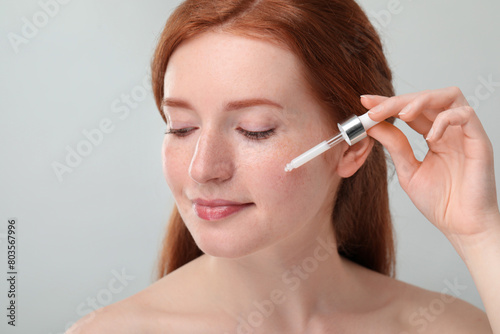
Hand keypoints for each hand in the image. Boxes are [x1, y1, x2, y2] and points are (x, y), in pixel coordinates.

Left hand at [361, 87, 499, 240]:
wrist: (461, 226)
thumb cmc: (440, 202)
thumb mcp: (408, 170)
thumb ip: (394, 145)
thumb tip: (372, 124)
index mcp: (433, 136)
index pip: (409, 109)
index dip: (387, 102)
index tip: (365, 101)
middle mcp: (449, 130)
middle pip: (425, 98)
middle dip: (396, 100)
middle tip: (374, 111)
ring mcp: (464, 133)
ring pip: (448, 95)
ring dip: (421, 100)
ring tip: (402, 115)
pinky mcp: (479, 140)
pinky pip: (465, 114)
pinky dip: (444, 119)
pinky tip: (430, 138)